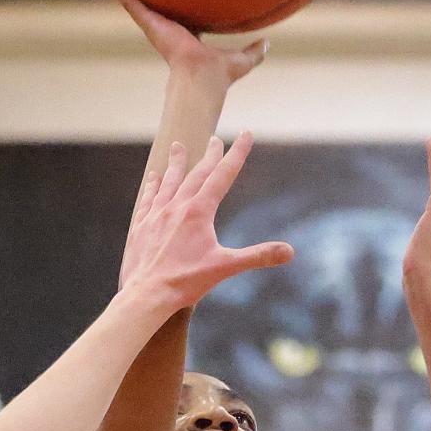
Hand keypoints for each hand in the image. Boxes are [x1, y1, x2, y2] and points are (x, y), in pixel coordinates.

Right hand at [108, 0, 267, 82]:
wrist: (203, 79)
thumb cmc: (220, 75)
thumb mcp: (242, 60)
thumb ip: (255, 52)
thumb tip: (268, 43)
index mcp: (189, 38)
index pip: (183, 18)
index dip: (181, 6)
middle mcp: (171, 31)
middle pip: (160, 8)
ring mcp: (159, 27)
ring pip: (141, 4)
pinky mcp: (151, 25)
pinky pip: (133, 5)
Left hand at [120, 133, 293, 316]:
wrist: (145, 296)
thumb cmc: (185, 283)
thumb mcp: (226, 267)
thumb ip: (258, 256)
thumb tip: (289, 252)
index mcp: (199, 211)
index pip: (223, 175)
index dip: (237, 153)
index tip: (245, 134)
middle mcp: (177, 207)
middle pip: (196, 174)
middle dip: (210, 155)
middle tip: (216, 139)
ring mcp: (156, 215)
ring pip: (169, 182)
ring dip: (176, 164)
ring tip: (178, 147)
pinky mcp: (140, 227)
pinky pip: (148, 199)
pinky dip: (153, 186)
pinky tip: (154, 178)